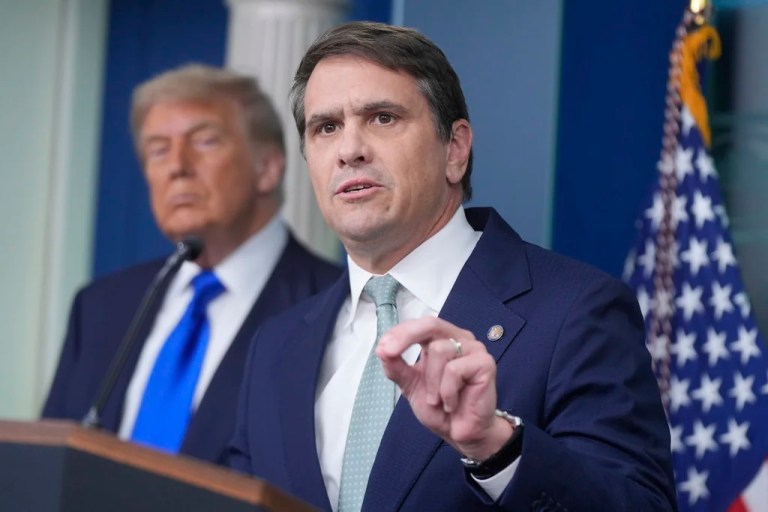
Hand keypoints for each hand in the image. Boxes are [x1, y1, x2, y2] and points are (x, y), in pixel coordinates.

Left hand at [376, 317, 513, 459]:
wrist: (461, 433)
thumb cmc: (440, 407)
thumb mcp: (410, 385)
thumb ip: (396, 367)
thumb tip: (381, 349)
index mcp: (441, 339)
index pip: (419, 325)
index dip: (399, 332)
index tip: (382, 348)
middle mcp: (459, 339)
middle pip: (431, 324)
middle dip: (406, 337)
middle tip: (389, 353)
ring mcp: (474, 349)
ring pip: (440, 350)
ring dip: (431, 382)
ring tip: (438, 400)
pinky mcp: (485, 364)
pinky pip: (455, 370)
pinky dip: (447, 391)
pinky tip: (452, 403)